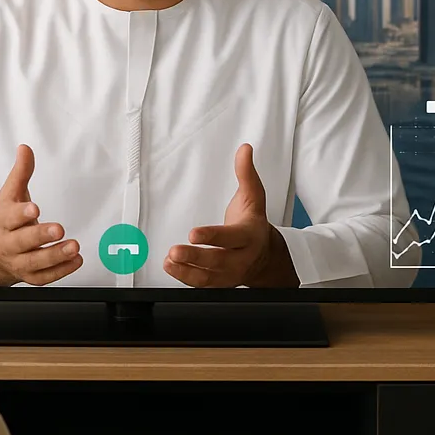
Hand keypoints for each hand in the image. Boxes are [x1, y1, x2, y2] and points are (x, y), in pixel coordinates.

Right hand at [0, 144, 81, 285]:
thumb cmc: (7, 220)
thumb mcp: (11, 194)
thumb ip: (21, 172)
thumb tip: (25, 149)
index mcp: (4, 220)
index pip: (9, 217)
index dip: (21, 214)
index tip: (34, 209)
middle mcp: (9, 243)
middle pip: (22, 242)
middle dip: (40, 236)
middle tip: (59, 228)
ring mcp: (19, 261)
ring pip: (35, 262)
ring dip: (55, 255)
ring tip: (73, 246)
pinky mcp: (30, 275)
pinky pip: (44, 277)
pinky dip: (61, 271)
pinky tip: (75, 260)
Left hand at [164, 143, 297, 287]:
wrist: (265, 256)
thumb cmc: (252, 223)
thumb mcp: (253, 197)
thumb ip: (246, 173)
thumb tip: (244, 149)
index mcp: (249, 236)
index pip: (231, 238)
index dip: (213, 236)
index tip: (194, 234)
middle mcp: (241, 258)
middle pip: (218, 261)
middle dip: (195, 258)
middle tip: (175, 251)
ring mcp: (230, 274)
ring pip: (208, 278)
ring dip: (186, 271)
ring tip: (169, 260)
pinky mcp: (219, 283)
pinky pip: (202, 285)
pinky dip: (185, 278)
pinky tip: (170, 266)